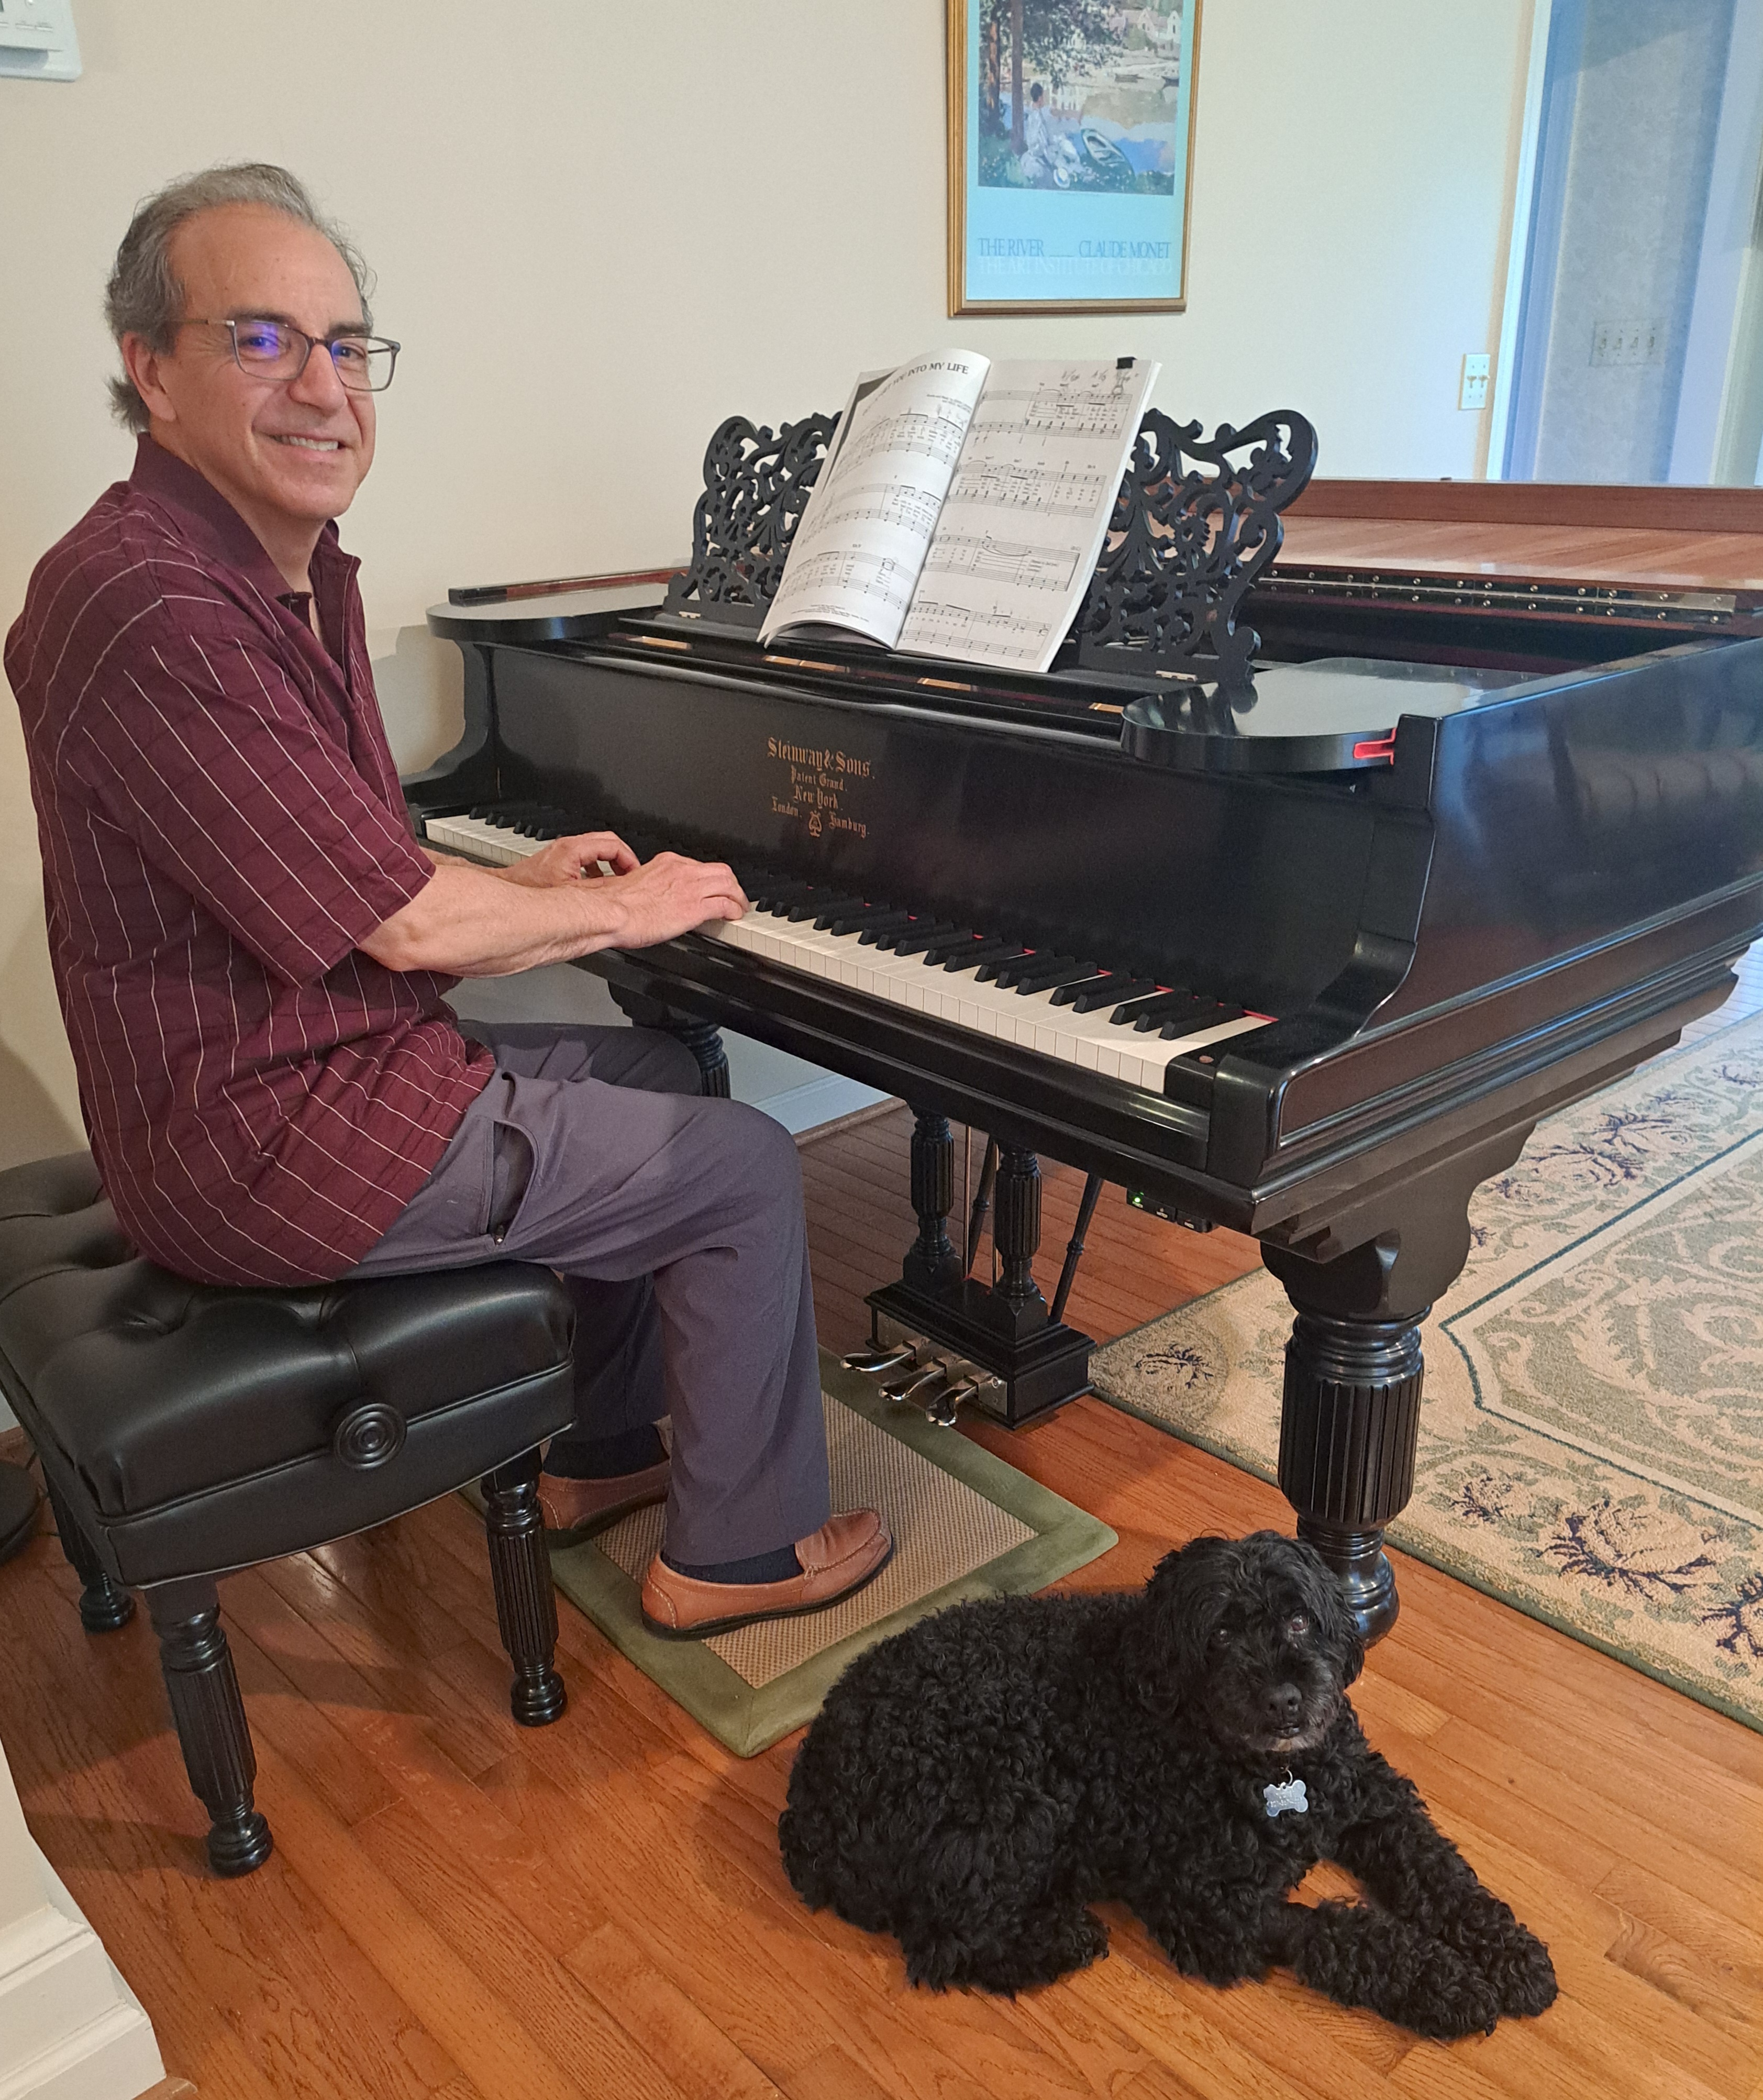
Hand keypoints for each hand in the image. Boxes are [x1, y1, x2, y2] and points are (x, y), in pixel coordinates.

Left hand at [498, 830, 637, 887]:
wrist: (508, 892)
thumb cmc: (531, 892)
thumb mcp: (571, 895)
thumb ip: (598, 891)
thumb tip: (619, 896)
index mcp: (574, 849)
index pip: (613, 844)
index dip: (629, 859)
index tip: (635, 874)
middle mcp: (568, 846)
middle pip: (608, 841)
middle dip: (623, 859)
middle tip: (631, 876)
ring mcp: (563, 851)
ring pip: (597, 848)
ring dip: (610, 864)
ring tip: (617, 881)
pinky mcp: (559, 859)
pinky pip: (586, 856)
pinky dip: (597, 867)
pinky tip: (596, 885)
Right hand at [603, 852, 748, 947]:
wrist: (611, 913)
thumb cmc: (616, 905)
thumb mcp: (638, 884)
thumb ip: (654, 885)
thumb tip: (659, 897)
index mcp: (667, 863)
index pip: (699, 866)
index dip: (710, 878)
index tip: (711, 887)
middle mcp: (682, 870)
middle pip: (721, 870)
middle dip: (731, 884)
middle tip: (734, 896)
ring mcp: (690, 887)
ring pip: (728, 884)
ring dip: (738, 897)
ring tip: (739, 907)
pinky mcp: (694, 907)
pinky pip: (725, 904)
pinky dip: (734, 909)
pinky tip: (734, 916)